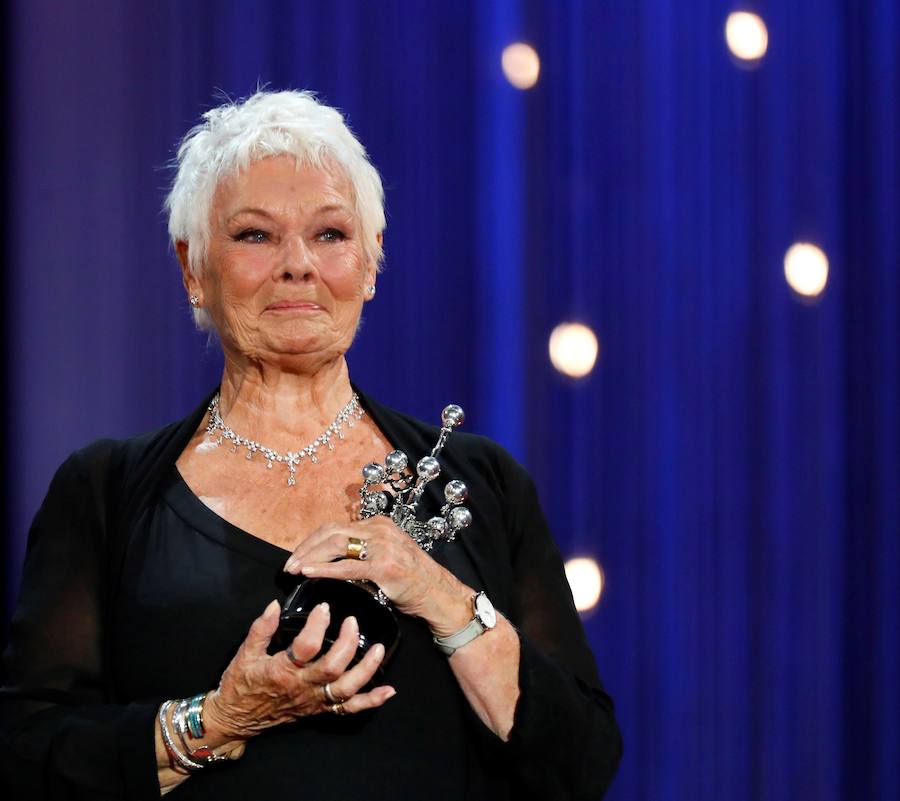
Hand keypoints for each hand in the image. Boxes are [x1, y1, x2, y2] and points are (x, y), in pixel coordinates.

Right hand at [203, 599, 395, 739]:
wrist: (236, 719)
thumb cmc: (240, 684)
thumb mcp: (244, 653)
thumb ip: (262, 628)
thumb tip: (275, 604)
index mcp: (282, 670)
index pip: (306, 647)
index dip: (318, 626)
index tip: (324, 607)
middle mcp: (302, 687)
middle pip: (332, 668)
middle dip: (348, 643)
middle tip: (352, 621)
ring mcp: (314, 701)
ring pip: (346, 689)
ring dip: (366, 670)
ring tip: (379, 648)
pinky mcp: (321, 711)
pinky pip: (350, 709)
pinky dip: (371, 701)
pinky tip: (388, 690)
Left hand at [283, 518, 473, 636]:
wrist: (438, 595)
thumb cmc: (412, 580)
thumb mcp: (387, 556)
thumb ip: (365, 551)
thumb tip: (333, 558)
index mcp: (378, 524)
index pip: (336, 527)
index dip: (312, 541)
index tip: (297, 555)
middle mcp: (380, 529)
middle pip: (332, 532)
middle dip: (306, 548)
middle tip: (289, 565)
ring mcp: (383, 546)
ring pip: (336, 544)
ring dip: (310, 557)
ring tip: (294, 569)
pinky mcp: (384, 566)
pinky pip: (348, 567)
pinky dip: (325, 569)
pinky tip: (309, 573)